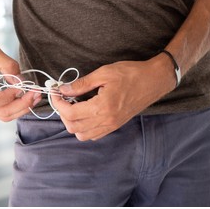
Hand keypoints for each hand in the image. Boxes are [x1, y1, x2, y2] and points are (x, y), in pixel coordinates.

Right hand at [0, 32, 40, 121]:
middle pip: (2, 113)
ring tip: (36, 95)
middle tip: (36, 94)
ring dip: (23, 107)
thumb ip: (10, 67)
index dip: (8, 97)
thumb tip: (22, 82)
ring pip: (5, 114)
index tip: (20, 86)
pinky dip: (19, 104)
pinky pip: (6, 107)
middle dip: (21, 105)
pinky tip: (29, 94)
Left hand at [51, 55, 175, 140]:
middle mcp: (106, 121)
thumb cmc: (131, 74)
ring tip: (73, 105)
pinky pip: (94, 135)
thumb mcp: (104, 73)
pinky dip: (84, 127)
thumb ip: (82, 84)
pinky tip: (85, 112)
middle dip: (62, 113)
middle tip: (62, 98)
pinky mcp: (116, 126)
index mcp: (102, 107)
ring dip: (72, 122)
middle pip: (73, 126)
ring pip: (82, 135)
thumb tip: (63, 89)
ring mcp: (111, 126)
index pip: (70, 113)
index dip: (58, 103)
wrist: (155, 80)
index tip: (55, 92)